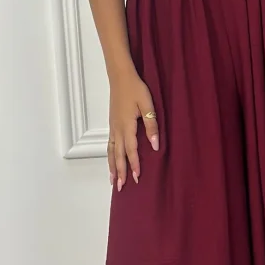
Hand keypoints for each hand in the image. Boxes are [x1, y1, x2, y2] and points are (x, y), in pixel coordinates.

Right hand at [107, 71, 158, 190]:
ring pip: (111, 151)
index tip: (137, 178)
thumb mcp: (148, 105)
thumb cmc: (136, 89)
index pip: (131, 150)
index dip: (134, 164)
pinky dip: (109, 156)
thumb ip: (151, 125)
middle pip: (118, 155)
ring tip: (113, 181)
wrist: (120, 77)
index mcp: (127, 126)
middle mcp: (117, 129)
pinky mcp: (112, 124)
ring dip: (112, 167)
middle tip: (121, 187)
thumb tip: (155, 145)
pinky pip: (109, 145)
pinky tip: (110, 161)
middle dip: (120, 172)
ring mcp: (113, 127)